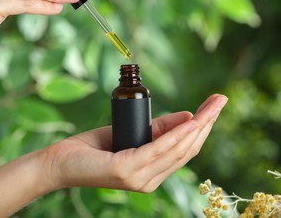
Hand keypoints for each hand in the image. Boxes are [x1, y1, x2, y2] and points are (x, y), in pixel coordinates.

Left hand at [42, 94, 227, 192]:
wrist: (59, 161)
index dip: (203, 128)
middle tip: (221, 100)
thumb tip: (188, 117)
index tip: (215, 106)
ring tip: (212, 107)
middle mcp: (150, 179)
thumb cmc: (93, 148)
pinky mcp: (127, 170)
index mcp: (152, 171)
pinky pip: (158, 149)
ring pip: (177, 150)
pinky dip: (176, 134)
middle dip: (207, 123)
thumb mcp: (130, 133)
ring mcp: (140, 177)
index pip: (184, 150)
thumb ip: (157, 129)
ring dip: (197, 126)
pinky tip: (190, 121)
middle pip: (187, 149)